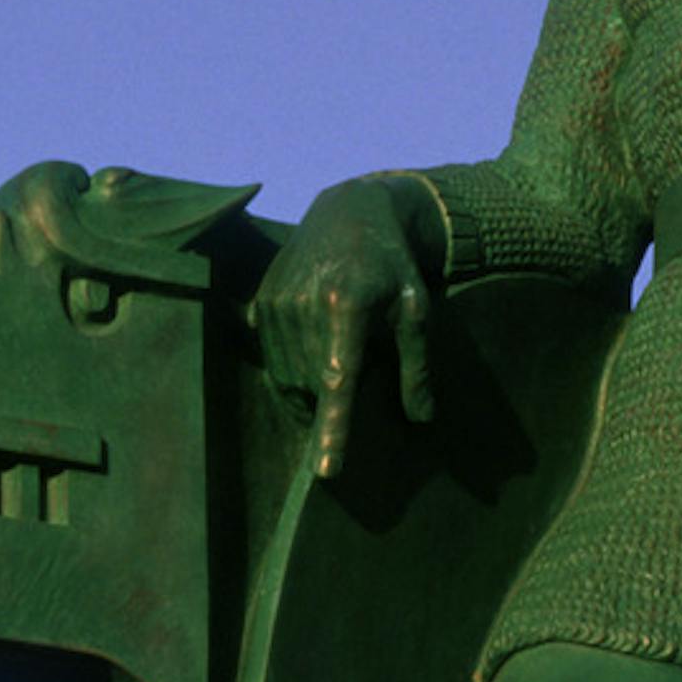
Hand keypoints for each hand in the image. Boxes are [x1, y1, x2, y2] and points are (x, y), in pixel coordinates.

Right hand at [254, 178, 436, 483]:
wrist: (349, 211)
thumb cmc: (392, 264)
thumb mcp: (416, 308)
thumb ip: (415, 365)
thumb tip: (420, 419)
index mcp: (348, 304)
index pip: (338, 380)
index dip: (333, 429)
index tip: (326, 470)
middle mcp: (304, 304)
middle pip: (315, 386)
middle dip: (335, 396)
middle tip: (361, 364)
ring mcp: (276, 303)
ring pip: (289, 379)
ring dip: (313, 385)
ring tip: (338, 349)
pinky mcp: (261, 303)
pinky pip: (273, 361)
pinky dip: (294, 368)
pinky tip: (313, 342)